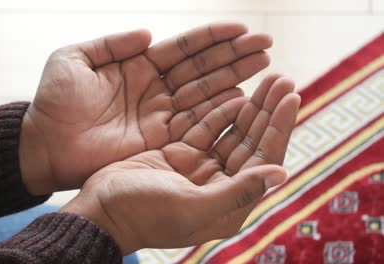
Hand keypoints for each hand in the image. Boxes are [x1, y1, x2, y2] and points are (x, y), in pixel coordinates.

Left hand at [19, 22, 272, 193]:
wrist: (43, 146)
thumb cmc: (53, 102)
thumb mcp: (74, 59)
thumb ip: (111, 43)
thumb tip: (149, 34)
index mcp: (138, 65)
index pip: (183, 48)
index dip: (212, 38)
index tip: (242, 28)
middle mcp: (155, 88)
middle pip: (201, 69)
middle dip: (234, 56)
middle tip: (267, 46)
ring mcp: (159, 114)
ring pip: (204, 93)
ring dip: (234, 80)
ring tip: (264, 66)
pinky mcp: (158, 140)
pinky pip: (193, 122)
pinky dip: (217, 111)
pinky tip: (242, 98)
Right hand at [61, 74, 300, 254]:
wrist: (101, 210)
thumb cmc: (144, 214)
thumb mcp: (191, 206)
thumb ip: (237, 191)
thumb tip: (282, 174)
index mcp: (229, 203)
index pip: (264, 160)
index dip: (279, 128)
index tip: (293, 97)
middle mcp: (220, 185)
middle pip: (252, 142)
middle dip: (268, 111)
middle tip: (283, 78)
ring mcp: (200, 168)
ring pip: (232, 132)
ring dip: (250, 107)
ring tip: (268, 78)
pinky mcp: (180, 154)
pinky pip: (207, 128)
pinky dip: (221, 111)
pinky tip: (236, 92)